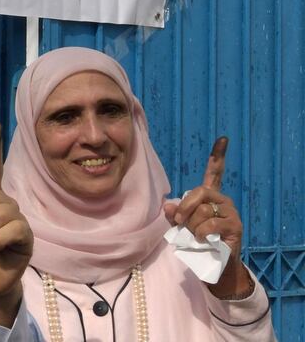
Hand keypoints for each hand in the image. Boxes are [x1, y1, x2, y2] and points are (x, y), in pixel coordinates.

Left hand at [163, 137, 252, 296]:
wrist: (214, 265)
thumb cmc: (196, 242)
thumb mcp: (181, 226)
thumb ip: (174, 213)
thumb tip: (169, 205)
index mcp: (210, 196)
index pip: (215, 172)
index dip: (218, 156)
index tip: (223, 138)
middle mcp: (223, 200)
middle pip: (199, 192)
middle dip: (185, 207)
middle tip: (180, 221)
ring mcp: (231, 213)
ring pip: (202, 211)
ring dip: (192, 226)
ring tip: (195, 236)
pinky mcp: (235, 227)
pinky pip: (210, 225)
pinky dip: (200, 234)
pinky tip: (202, 240)